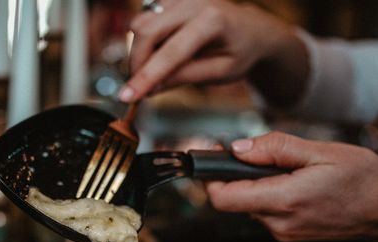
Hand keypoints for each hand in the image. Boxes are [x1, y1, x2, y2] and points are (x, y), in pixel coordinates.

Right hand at [120, 0, 305, 104]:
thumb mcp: (220, 73)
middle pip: (145, 31)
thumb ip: (185, 77)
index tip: (127, 96)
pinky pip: (144, 19)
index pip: (171, 53)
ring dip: (140, 52)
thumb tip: (150, 87)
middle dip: (136, 63)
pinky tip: (161, 53)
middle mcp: (194, 1)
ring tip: (157, 70)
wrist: (251, 30)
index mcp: (213, 21)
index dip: (146, 77)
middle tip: (139, 88)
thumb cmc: (240, 53)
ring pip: (140, 24)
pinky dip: (145, 41)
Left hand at [205, 132, 377, 241]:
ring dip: (256, 183)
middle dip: (238, 174)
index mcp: (284, 201)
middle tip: (262, 154)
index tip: (215, 156)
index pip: (223, 199)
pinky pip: (264, 211)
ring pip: (249, 204)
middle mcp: (278, 224)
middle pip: (234, 200)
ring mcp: (282, 233)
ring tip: (290, 169)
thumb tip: (237, 148)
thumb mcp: (321, 152)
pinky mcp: (287, 235)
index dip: (211, 177)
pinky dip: (269, 193)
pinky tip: (295, 183)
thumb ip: (275, 149)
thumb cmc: (363, 180)